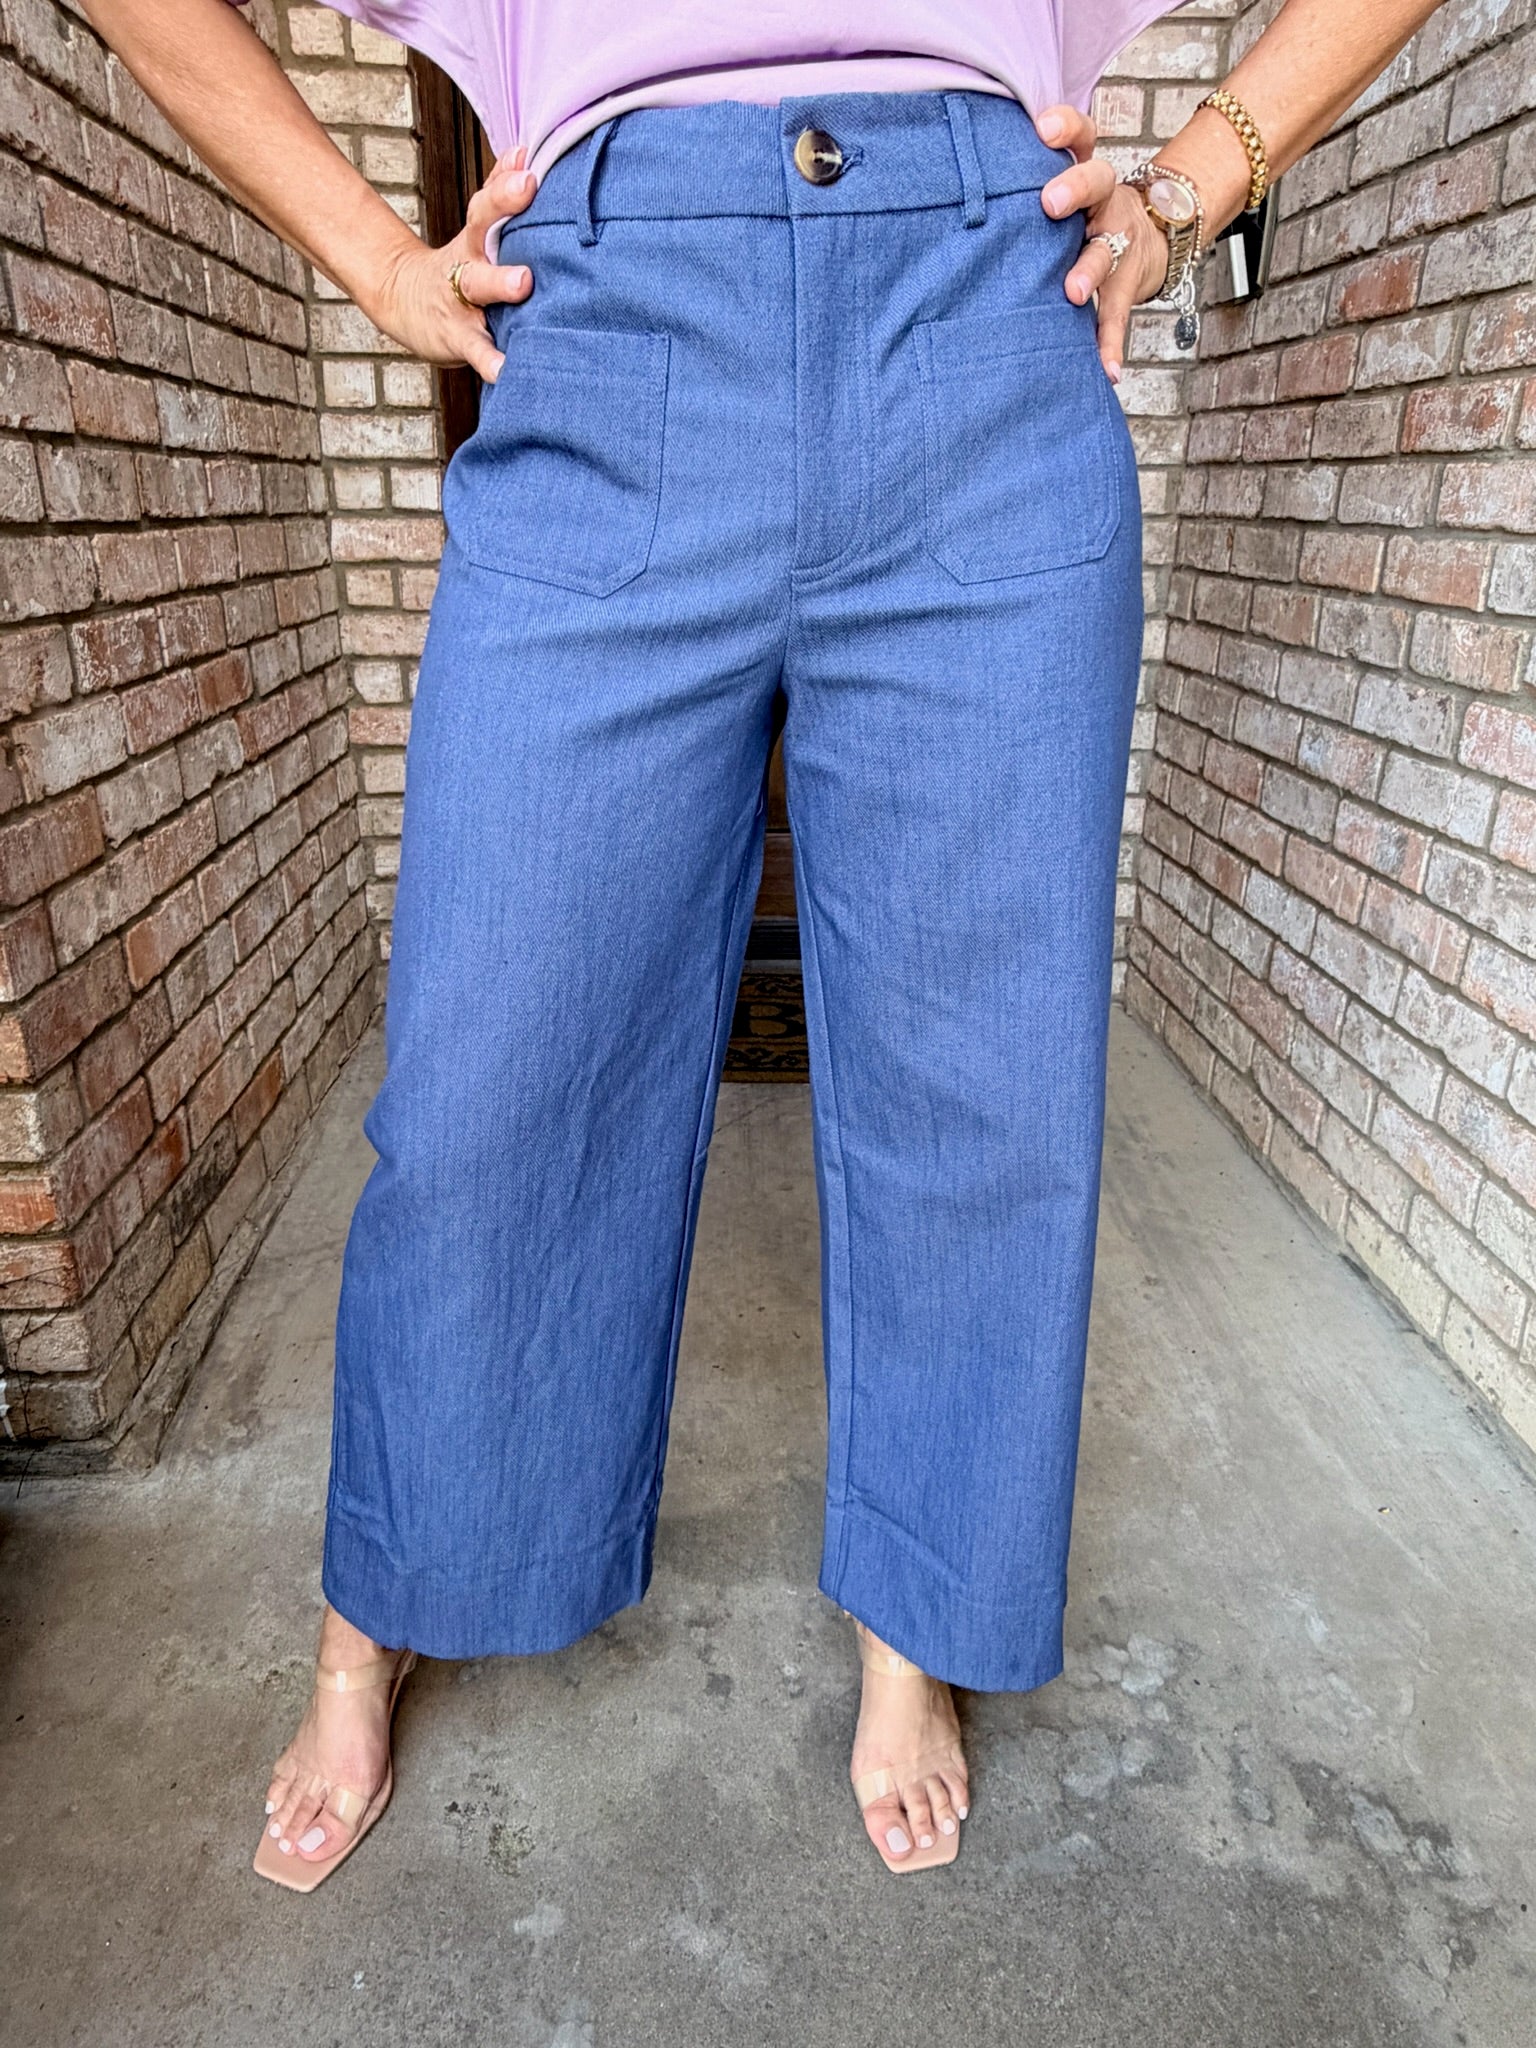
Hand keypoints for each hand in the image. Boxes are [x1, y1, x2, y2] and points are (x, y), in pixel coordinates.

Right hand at [366, 146, 538, 381]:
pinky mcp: (459, 340)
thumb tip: (525, 148)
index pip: (487, 203)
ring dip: (499, 283)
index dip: (505, 186)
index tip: (529, 168)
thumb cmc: (459, 265)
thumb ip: (499, 192)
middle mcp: (467, 263)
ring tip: (523, 282)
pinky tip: (508, 371)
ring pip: (478, 288)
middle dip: (503, 215)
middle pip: (480, 233)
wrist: (406, 303)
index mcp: (474, 237)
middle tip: (528, 193)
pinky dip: (492, 362)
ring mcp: (461, 302)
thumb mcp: (475, 229)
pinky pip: (477, 352)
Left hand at [1033, 105, 1171, 385]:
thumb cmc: (1077, 216)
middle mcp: (1105, 201)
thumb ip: (1017, 186)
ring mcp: (1118, 243)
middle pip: (1097, 181)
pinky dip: (1111, 343)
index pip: (1081, 136)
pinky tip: (1106, 369)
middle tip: (1048, 204)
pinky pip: (1117, 315)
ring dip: (1089, 270)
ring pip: (1106, 250)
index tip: (1042, 128)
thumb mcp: (1058, 190)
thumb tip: (937, 188)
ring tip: (1073, 290)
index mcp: (1083, 172)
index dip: (1066, 127)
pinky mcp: (1125, 285)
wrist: (1147, 240)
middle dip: (1074, 189)